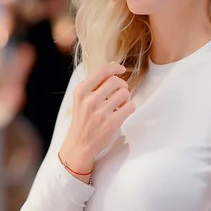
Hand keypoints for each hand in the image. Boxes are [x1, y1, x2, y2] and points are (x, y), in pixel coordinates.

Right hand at [60, 62, 134, 180]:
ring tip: (120, 103)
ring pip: (124, 93)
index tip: (121, 69)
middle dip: (122, 84)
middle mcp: (89, 100)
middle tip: (121, 90)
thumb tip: (114, 65)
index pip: (102, 71)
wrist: (80, 144)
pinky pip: (130, 106)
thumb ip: (95, 84)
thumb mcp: (81, 99)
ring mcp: (101, 112)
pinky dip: (129, 107)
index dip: (115, 67)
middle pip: (115, 81)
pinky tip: (122, 111)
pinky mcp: (112, 123)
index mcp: (81, 91)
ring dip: (126, 97)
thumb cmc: (83, 119)